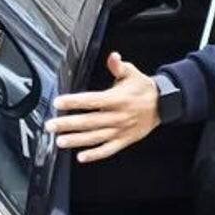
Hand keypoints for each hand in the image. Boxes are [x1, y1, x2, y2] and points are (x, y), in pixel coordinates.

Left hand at [46, 52, 160, 162]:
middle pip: (89, 121)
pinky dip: (95, 155)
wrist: (163, 105)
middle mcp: (118, 116)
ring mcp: (120, 130)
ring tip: (60, 141)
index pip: (92, 101)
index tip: (59, 102)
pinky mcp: (124, 140)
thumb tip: (113, 57)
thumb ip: (119, 66)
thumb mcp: (132, 73)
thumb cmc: (143, 89)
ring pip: (95, 137)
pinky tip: (81, 157)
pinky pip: (108, 150)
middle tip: (51, 126)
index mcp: (117, 99)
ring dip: (77, 140)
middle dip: (68, 124)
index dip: (74, 102)